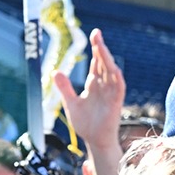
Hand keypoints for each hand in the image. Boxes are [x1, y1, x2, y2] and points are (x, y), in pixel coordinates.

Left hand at [52, 29, 126, 152]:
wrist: (94, 141)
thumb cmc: (85, 124)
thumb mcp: (71, 103)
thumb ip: (64, 88)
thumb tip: (55, 72)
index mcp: (94, 85)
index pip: (96, 63)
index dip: (95, 50)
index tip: (93, 36)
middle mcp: (104, 86)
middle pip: (103, 63)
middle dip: (100, 48)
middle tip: (96, 33)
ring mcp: (110, 94)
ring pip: (110, 72)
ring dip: (107, 59)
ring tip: (101, 46)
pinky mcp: (116, 103)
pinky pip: (118, 88)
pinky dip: (117, 78)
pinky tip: (114, 68)